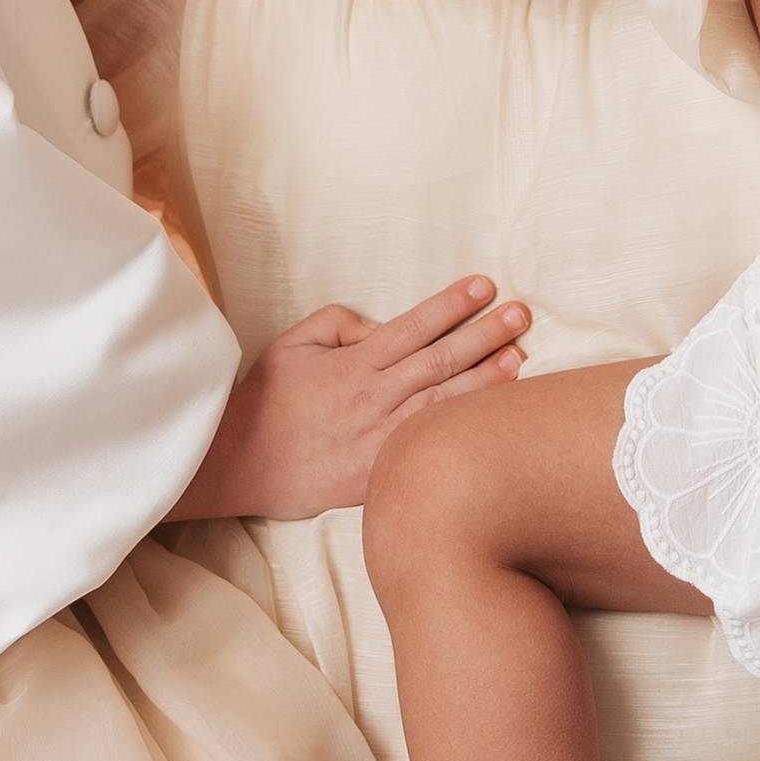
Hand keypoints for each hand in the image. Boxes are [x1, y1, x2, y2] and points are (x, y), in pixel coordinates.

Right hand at [172, 278, 532, 521]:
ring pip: (444, 404)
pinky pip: (428, 447)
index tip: (484, 285)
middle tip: (522, 313)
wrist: (238, 465)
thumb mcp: (291, 344)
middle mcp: (372, 399)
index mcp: (353, 365)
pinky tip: (487, 418)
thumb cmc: (266, 401)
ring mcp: (379, 439)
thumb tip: (381, 326)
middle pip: (441, 361)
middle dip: (485, 334)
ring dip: (487, 380)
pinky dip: (460, 430)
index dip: (451, 305)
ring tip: (521, 356)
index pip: (413, 327)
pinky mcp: (380, 475)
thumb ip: (338, 324)